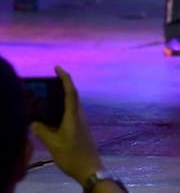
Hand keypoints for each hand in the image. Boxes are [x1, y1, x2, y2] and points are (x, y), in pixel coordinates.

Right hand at [30, 67, 103, 184]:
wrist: (89, 168)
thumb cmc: (72, 155)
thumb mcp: (54, 144)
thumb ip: (43, 132)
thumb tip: (34, 122)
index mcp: (74, 115)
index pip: (71, 91)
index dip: (65, 78)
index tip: (57, 67)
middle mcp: (79, 115)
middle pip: (72, 95)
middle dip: (61, 84)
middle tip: (47, 80)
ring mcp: (81, 121)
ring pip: (71, 104)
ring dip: (60, 97)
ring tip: (46, 95)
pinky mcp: (80, 127)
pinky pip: (70, 112)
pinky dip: (61, 108)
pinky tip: (51, 114)